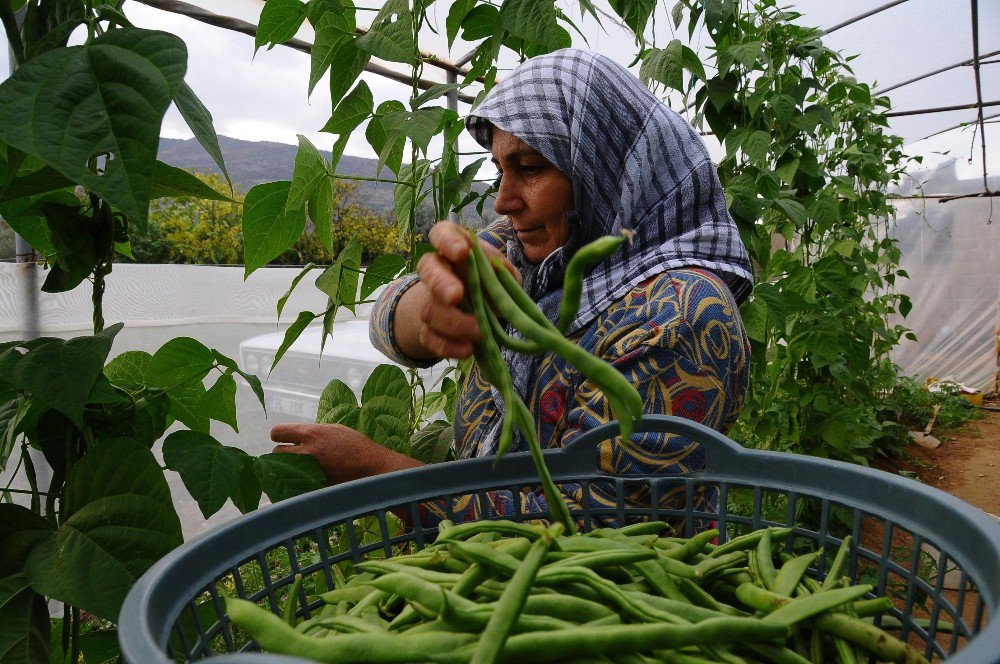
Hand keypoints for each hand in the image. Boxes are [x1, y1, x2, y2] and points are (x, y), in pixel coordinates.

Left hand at [270, 423, 422, 485]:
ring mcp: (308, 471)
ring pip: (282, 470)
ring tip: (300, 468)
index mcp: (311, 434)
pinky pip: (294, 484)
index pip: (277, 432)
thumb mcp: (335, 429)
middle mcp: (306, 451)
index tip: (285, 438)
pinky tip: (307, 480)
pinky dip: (297, 482)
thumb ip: (313, 431)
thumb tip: (297, 435)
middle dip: (283, 453)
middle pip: (276, 452)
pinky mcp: (312, 486)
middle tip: (294, 455)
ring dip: (287, 468)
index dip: (279, 435)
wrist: (371, 467)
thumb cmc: (355, 445)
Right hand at [397, 221, 518, 359]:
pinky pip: (431, 338)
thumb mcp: (504, 273)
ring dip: (453, 322)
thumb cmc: (491, 282)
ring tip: (479, 332)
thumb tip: (498, 271)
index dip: (448, 241)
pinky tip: (468, 350)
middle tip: (456, 296)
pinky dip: (449, 346)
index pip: (441, 234)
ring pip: (429, 309)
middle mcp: (436, 270)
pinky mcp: (429, 329)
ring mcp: (429, 300)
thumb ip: (504, 271)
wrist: (478, 311)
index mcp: (453, 247)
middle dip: (440, 283)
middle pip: (426, 269)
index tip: (463, 252)